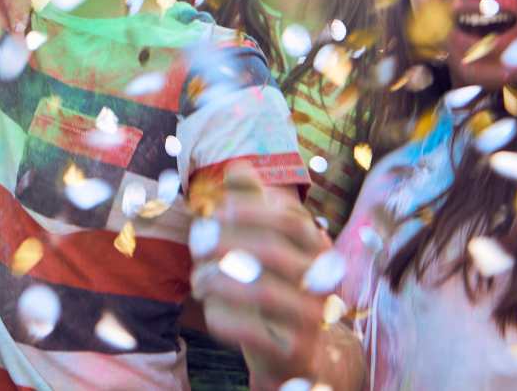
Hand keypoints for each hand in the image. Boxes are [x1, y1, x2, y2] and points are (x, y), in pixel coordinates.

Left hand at [191, 165, 339, 389]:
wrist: (293, 348)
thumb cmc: (272, 283)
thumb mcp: (266, 242)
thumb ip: (253, 205)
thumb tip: (237, 166)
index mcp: (316, 247)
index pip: (290, 219)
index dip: (249, 209)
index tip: (215, 210)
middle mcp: (321, 280)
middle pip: (273, 253)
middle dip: (225, 244)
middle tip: (195, 244)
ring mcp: (312, 318)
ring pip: (263, 293)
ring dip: (218, 281)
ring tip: (196, 279)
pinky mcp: (295, 350)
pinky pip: (255, 332)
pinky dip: (224, 317)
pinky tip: (208, 308)